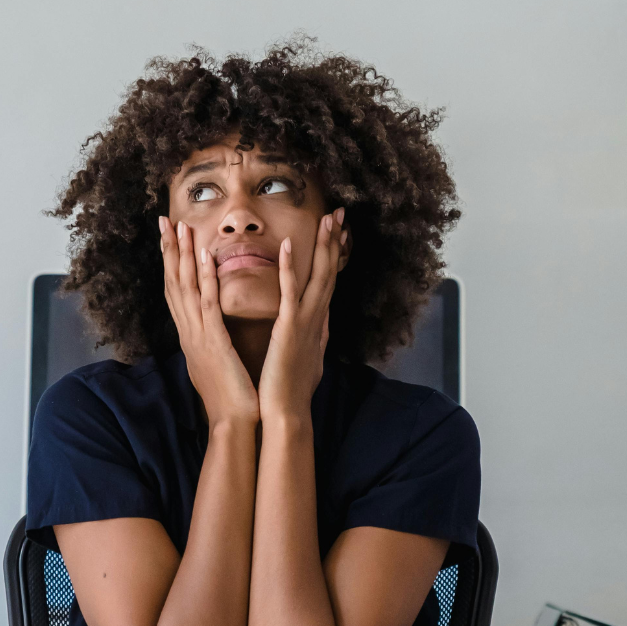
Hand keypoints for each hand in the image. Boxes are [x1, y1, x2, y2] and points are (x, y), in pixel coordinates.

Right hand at [160, 216, 260, 427]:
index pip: (177, 294)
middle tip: (164, 221)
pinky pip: (208, 304)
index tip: (170, 239)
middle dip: (169, 252)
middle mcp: (189, 334)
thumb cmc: (232, 400)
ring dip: (182, 256)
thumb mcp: (219, 365)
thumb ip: (215, 346)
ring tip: (179, 227)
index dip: (172, 265)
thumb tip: (214, 336)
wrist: (234, 424)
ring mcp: (198, 337)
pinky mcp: (214, 342)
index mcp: (192, 338)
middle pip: (173, 285)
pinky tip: (205, 256)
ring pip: (186, 289)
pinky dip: (205, 278)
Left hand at [257, 208, 344, 419]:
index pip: (329, 282)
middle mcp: (318, 320)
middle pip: (330, 272)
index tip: (339, 232)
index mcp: (318, 324)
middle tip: (340, 212)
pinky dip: (291, 269)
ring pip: (319, 277)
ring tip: (328, 218)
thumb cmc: (293, 390)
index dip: (335, 256)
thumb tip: (325, 323)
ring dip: (324, 246)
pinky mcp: (289, 330)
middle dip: (335, 241)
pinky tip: (288, 245)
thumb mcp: (310, 357)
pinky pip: (290, 293)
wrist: (287, 413)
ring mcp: (306, 323)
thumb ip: (317, 336)